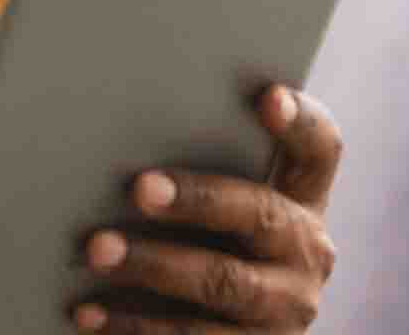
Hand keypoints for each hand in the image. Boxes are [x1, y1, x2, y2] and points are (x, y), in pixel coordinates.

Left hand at [70, 85, 343, 331]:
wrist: (223, 333)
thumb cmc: (207, 248)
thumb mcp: (223, 215)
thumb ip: (202, 174)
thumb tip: (115, 132)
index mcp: (302, 202)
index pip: (319, 150)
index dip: (300, 122)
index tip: (269, 97)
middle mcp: (307, 253)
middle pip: (259, 214)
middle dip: (198, 199)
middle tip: (139, 187)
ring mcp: (285, 310)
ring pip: (223, 282)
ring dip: (155, 265)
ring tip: (97, 250)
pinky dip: (134, 325)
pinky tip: (89, 313)